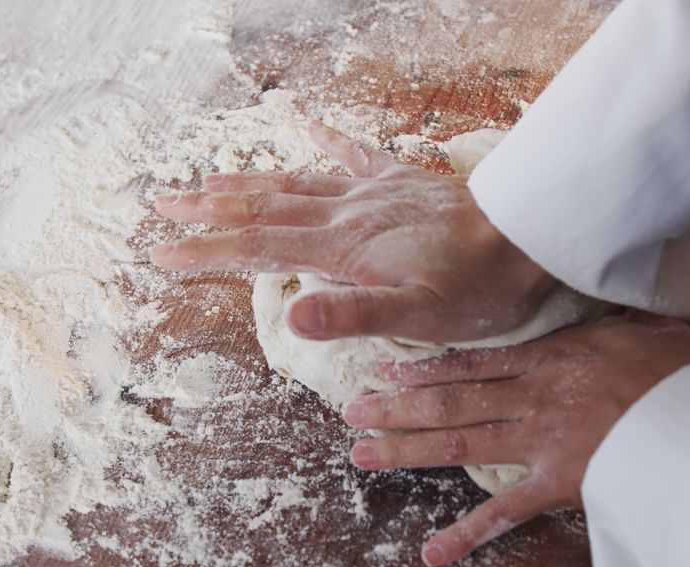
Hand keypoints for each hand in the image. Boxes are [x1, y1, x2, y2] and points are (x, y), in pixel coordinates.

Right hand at [150, 121, 552, 342]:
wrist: (529, 237)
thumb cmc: (480, 287)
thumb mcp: (421, 316)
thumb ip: (355, 315)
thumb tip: (291, 318)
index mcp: (344, 247)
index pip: (259, 247)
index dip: (208, 251)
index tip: (162, 254)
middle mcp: (348, 213)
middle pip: (263, 207)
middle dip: (207, 209)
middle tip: (160, 203)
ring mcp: (373, 193)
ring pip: (295, 181)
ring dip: (246, 181)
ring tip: (207, 178)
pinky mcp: (401, 182)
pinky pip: (356, 155)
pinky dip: (327, 142)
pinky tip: (312, 125)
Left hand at [341, 313, 689, 566]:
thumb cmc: (684, 369)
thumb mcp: (644, 328)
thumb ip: (611, 323)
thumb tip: (608, 310)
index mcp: (549, 358)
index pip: (473, 363)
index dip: (426, 370)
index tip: (390, 373)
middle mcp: (531, 397)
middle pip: (449, 403)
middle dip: (396, 408)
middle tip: (352, 411)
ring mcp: (540, 442)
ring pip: (458, 445)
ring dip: (406, 450)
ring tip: (362, 453)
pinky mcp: (559, 485)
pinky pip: (505, 514)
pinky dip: (468, 535)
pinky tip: (432, 552)